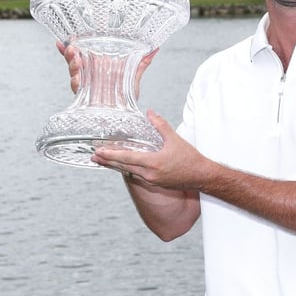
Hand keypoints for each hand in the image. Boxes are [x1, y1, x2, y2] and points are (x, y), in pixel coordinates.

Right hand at [57, 41, 156, 96]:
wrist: (124, 116)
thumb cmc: (125, 96)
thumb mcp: (134, 76)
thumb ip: (142, 63)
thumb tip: (154, 49)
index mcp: (95, 67)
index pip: (81, 53)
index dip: (72, 46)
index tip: (68, 39)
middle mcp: (87, 75)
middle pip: (73, 61)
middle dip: (70, 54)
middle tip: (72, 48)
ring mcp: (85, 86)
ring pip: (73, 74)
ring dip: (72, 66)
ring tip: (77, 60)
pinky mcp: (85, 98)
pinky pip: (77, 89)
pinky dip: (75, 83)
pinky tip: (76, 80)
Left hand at [92, 110, 208, 189]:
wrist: (201, 176)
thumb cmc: (190, 159)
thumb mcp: (175, 139)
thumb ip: (160, 125)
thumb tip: (149, 113)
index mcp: (153, 163)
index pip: (127, 158)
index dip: (111, 154)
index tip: (99, 151)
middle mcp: (149, 174)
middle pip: (123, 167)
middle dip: (107, 161)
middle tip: (94, 157)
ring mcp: (151, 180)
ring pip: (128, 172)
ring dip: (115, 166)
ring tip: (103, 161)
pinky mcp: (154, 183)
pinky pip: (136, 175)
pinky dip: (126, 169)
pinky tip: (122, 166)